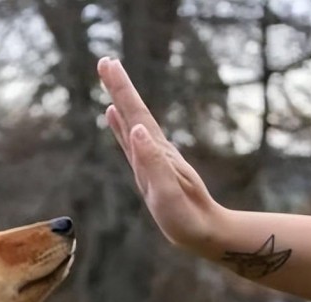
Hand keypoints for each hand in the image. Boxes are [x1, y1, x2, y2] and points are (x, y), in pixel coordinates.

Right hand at [97, 57, 227, 256]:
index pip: (136, 113)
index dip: (122, 89)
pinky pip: (131, 139)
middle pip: (134, 111)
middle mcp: (155, 149)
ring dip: (120, 99)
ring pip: (132, 121)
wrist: (205, 232)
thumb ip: (152, 162)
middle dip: (119, 86)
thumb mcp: (167, 193)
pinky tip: (113, 115)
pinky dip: (121, 123)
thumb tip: (137, 128)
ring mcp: (152, 157)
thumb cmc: (186, 218)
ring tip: (109, 80)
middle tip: (105, 61)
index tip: (109, 64)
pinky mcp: (149, 168)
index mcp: (157, 152)